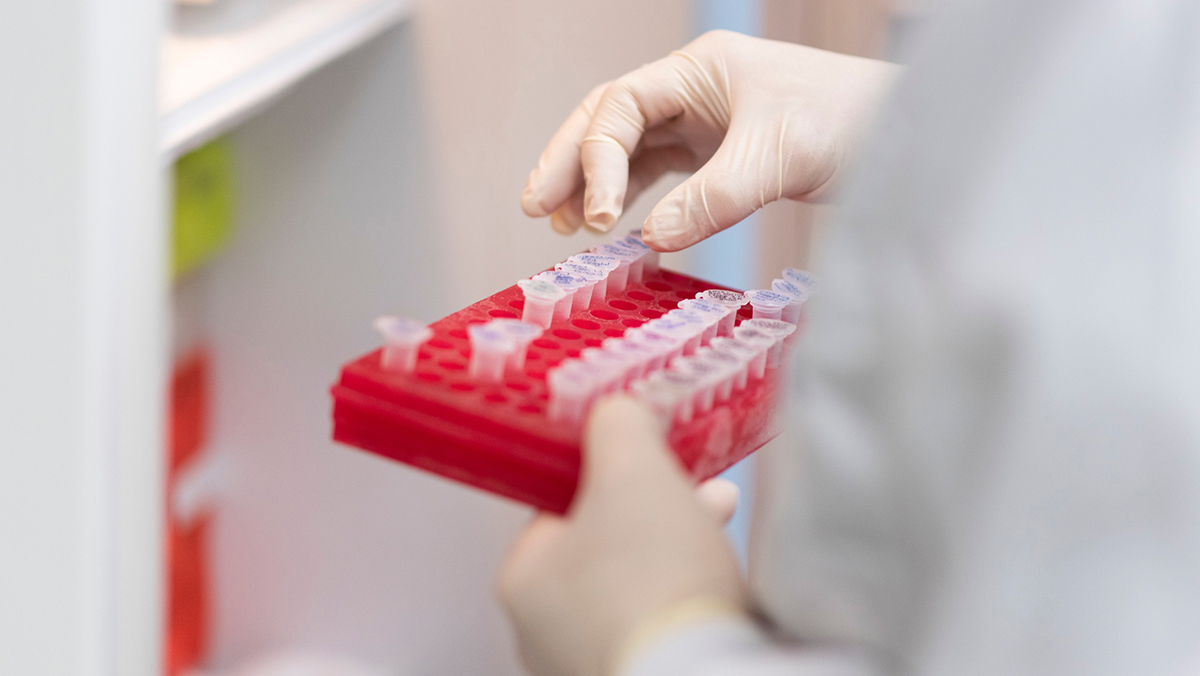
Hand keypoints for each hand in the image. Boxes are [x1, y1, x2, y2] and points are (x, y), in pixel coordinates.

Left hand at [498, 396, 746, 675]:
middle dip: (660, 509)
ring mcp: (587, 663)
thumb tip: (617, 412)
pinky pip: (660, 625)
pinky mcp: (635, 674)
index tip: (652, 457)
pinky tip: (721, 585)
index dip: (612, 470)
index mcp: (523, 578)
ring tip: (722, 526)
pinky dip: (688, 600)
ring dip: (680, 550)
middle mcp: (543, 631)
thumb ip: (618, 426)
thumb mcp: (631, 468)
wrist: (696, 674)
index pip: (561, 504)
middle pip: (605, 544)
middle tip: (703, 490)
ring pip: (638, 587)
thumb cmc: (651, 579)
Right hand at [520, 30, 897, 250]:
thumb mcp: (778, 158)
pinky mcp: (723, 155)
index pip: (622, 107)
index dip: (594, 159)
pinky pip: (661, 173)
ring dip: (592, 182)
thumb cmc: (854, 122)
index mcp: (701, 70)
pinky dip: (631, 197)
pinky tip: (611, 223)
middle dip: (568, 161)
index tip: (593, 216)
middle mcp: (697, 91)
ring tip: (560, 223)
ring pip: (631, 148)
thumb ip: (712, 198)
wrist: (912, 137)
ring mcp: (708, 122)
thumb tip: (649, 239)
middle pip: (610, 120)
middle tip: (534, 206)